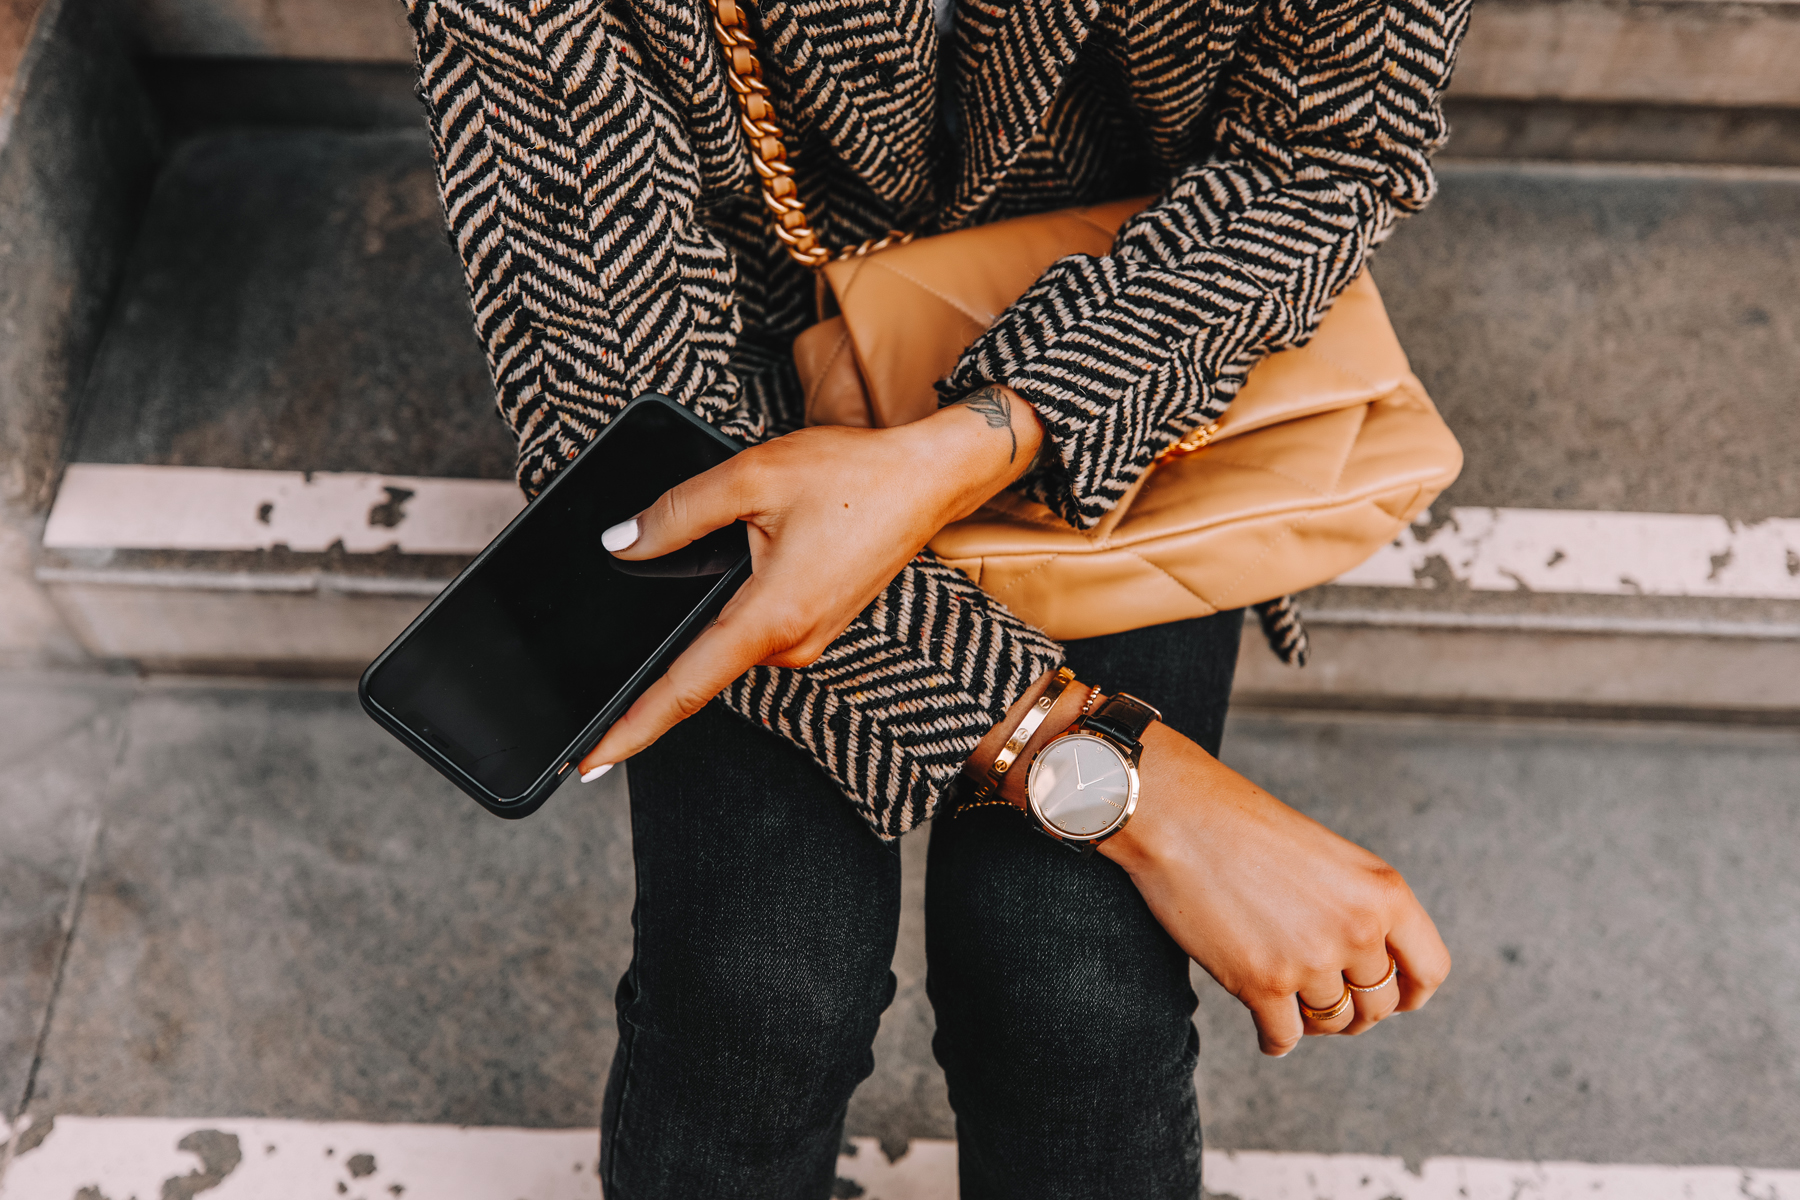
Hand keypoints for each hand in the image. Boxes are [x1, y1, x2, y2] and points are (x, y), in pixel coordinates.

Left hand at [578, 387, 1042, 776]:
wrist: (928, 478)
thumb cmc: (853, 475)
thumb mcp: (750, 477)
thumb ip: (677, 514)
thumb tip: (621, 542)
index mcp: (771, 618)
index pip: (685, 689)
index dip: (631, 729)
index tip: (589, 763)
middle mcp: (792, 645)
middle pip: (701, 668)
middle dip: (656, 668)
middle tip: (604, 682)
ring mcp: (809, 641)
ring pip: (729, 645)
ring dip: (701, 627)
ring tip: (683, 601)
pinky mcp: (817, 627)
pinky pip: (755, 633)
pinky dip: (729, 618)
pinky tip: (728, 579)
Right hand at [969, 674, 1451, 1057]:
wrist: (1178, 815)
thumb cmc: (1243, 829)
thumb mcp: (1330, 860)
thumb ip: (1360, 909)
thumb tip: (1366, 975)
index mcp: (1384, 891)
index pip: (1430, 969)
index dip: (1411, 993)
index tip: (1393, 998)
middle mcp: (1358, 928)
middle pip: (1379, 1004)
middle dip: (1354, 1010)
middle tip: (1325, 1000)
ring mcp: (1311, 959)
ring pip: (1332, 1022)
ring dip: (1311, 1020)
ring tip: (1287, 1002)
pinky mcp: (1262, 982)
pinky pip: (1284, 1039)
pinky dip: (1274, 1040)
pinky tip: (1264, 1028)